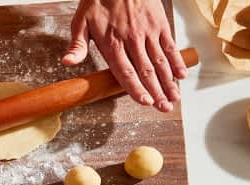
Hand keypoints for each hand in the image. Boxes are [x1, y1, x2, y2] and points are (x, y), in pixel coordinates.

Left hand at [62, 0, 187, 111]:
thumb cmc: (98, 1)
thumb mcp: (81, 22)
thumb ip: (77, 45)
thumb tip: (67, 63)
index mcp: (112, 43)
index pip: (125, 71)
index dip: (135, 89)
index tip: (144, 102)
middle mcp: (132, 40)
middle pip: (146, 71)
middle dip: (156, 92)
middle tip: (164, 109)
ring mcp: (148, 33)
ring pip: (160, 61)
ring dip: (168, 82)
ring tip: (174, 98)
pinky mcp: (159, 24)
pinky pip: (170, 46)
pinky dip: (177, 61)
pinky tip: (181, 75)